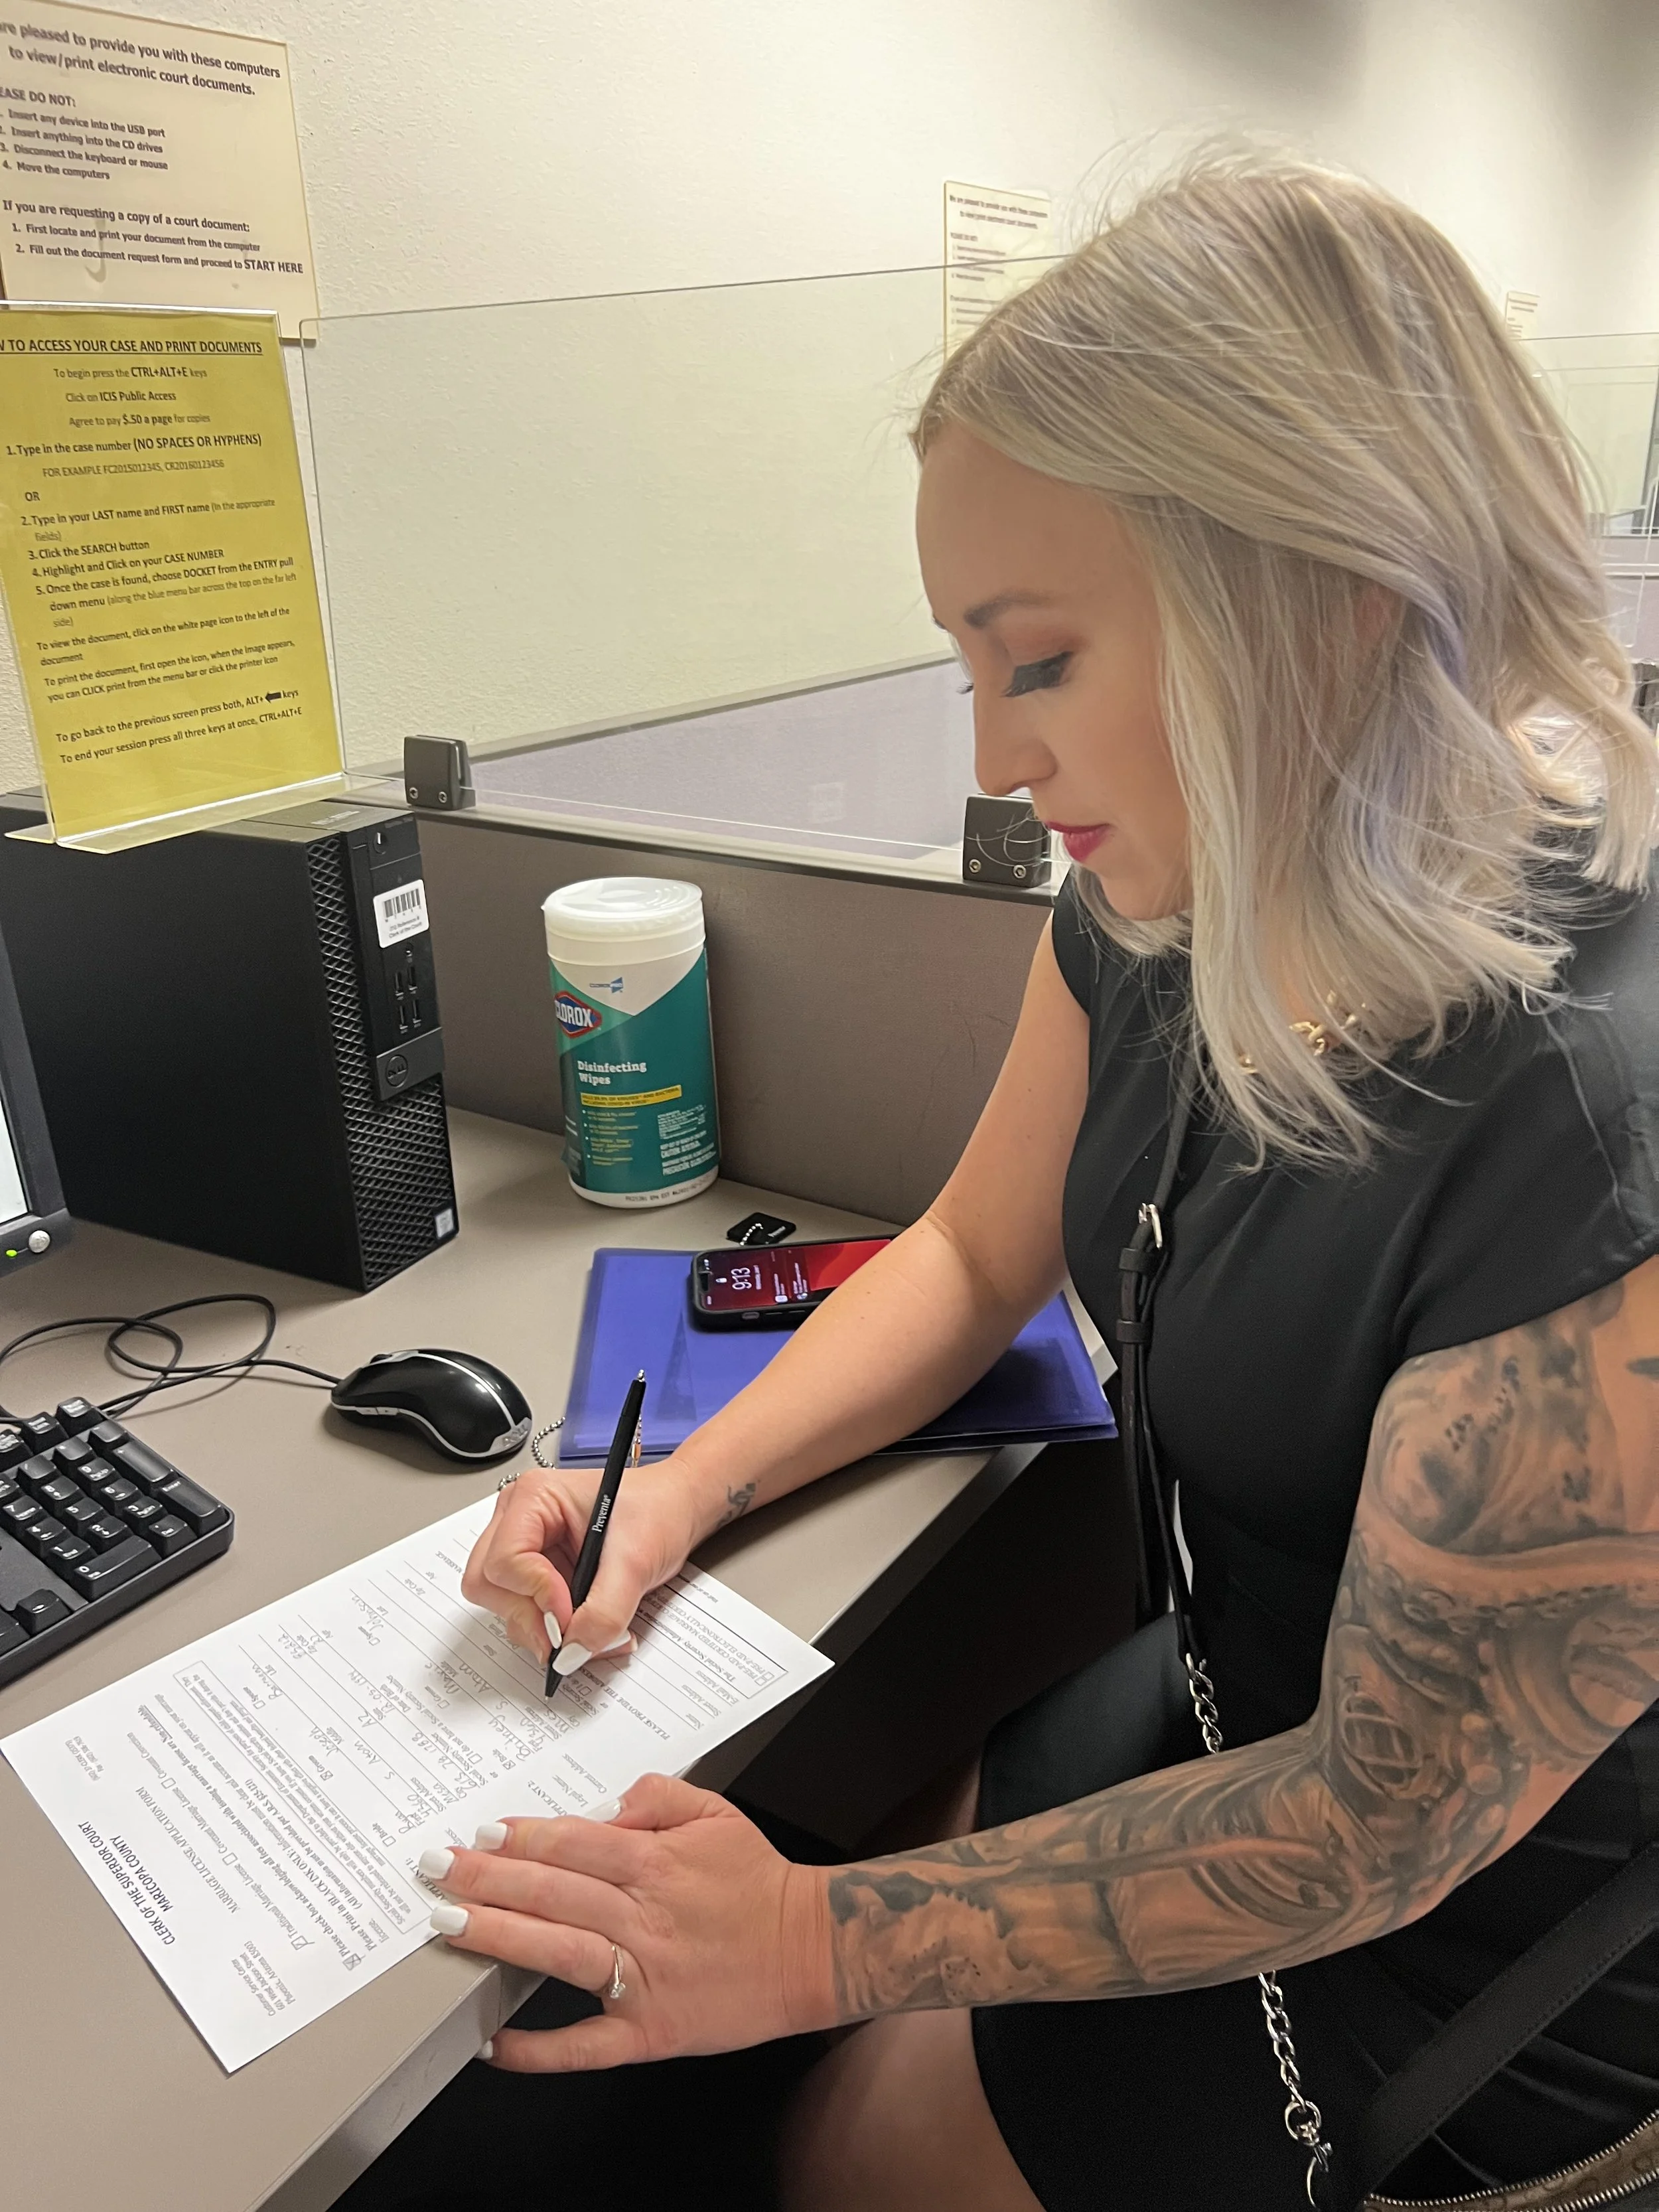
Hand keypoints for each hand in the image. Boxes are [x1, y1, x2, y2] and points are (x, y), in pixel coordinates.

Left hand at [424, 1776, 835, 2068]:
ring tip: (450, 1926)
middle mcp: (646, 1917)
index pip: (574, 1842)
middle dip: (488, 1878)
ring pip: (559, 1952)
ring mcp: (645, 1977)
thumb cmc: (759, 1884)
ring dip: (500, 1937)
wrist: (814, 1949)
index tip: (481, 1832)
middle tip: (437, 1870)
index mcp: (658, 1863)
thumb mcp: (716, 1813)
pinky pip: (585, 2043)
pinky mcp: (650, 2030)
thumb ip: (658, 1795)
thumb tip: (604, 1805)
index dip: (523, 1836)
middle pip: (554, 1891)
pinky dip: (538, 2048)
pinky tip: (495, 2043)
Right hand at [460, 1461, 704, 1671]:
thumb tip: (572, 1653)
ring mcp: (524, 1549)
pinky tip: (589, 1627)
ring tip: (594, 1632)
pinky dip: (552, 1631)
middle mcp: (518, 1520)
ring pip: (501, 1605)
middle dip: (528, 1617)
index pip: (505, 1560)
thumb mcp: (636, 1561)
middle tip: (568, 1636)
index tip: (569, 1617)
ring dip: (542, 1630)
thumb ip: (605, 1611)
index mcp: (534, 1497)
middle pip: (488, 1584)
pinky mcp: (535, 1575)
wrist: (676, 1512)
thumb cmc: (656, 1512)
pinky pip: (525, 1614)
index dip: (536, 1595)